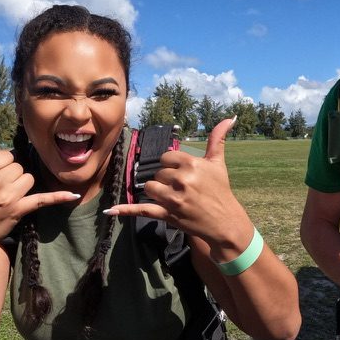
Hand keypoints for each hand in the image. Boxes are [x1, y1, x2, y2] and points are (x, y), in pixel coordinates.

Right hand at [0, 140, 79, 257]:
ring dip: (23, 186)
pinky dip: (59, 197)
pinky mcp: (19, 210)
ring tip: (8, 197)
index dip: (2, 165)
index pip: (6, 155)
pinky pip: (43, 199)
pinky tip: (74, 195)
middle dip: (12, 176)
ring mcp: (9, 197)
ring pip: (29, 179)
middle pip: (19, 166)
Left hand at [104, 118, 245, 249]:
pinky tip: (110, 210)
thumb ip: (218, 139)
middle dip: (167, 181)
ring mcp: (173, 198)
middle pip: (158, 173)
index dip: (172, 166)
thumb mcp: (218, 163)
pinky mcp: (167, 214)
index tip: (183, 174)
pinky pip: (143, 210)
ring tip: (173, 198)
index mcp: (192, 164)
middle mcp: (182, 179)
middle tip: (183, 190)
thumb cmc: (220, 190)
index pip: (166, 157)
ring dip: (157, 192)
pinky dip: (126, 210)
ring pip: (151, 188)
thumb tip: (229, 117)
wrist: (225, 222)